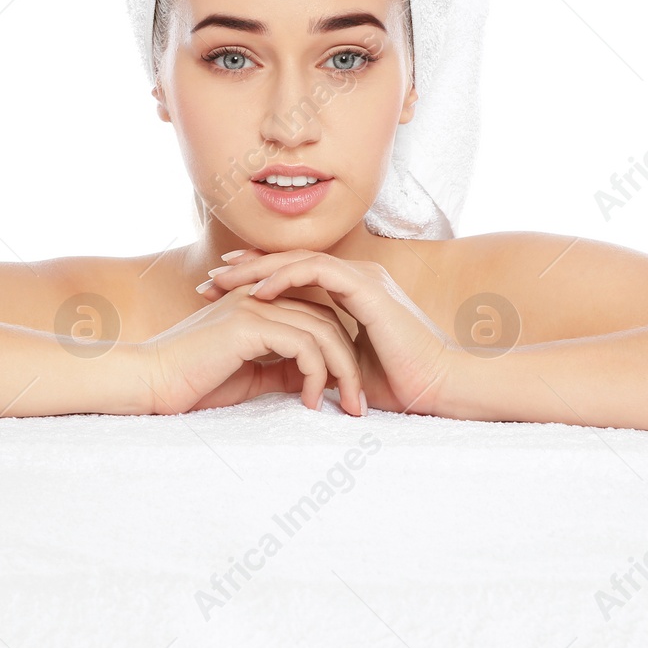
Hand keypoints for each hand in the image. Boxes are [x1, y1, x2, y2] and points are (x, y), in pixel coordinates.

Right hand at [136, 279, 364, 416]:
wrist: (149, 381)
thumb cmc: (192, 381)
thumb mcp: (248, 377)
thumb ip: (281, 371)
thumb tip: (315, 380)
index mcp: (260, 303)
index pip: (318, 316)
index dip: (340, 351)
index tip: (351, 391)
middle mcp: (260, 297)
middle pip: (328, 320)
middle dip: (350, 363)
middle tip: (360, 403)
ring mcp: (254, 306)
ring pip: (322, 330)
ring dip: (342, 371)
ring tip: (348, 405)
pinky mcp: (248, 325)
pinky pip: (303, 344)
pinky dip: (317, 373)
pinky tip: (312, 401)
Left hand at [200, 249, 457, 416]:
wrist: (437, 388)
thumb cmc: (397, 384)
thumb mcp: (343, 364)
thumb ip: (318, 351)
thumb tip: (286, 360)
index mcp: (353, 291)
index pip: (296, 274)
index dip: (258, 277)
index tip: (223, 289)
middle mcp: (357, 277)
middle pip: (292, 261)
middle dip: (248, 267)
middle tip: (211, 277)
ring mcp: (364, 279)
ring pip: (299, 259)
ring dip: (258, 268)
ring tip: (224, 280)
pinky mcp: (368, 288)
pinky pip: (318, 272)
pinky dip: (285, 277)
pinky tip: (258, 291)